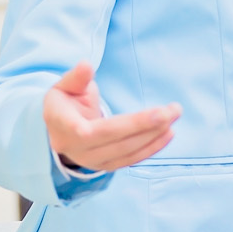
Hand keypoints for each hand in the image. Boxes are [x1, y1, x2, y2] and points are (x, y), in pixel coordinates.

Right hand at [43, 62, 179, 174]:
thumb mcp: (64, 87)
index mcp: (62, 126)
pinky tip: (168, 134)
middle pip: (115, 140)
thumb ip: (76, 78)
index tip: (150, 116)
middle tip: (172, 110)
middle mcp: (76, 148)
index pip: (88, 130)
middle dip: (146, 125)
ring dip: (154, 135)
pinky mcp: (105, 166)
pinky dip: (152, 148)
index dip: (120, 126)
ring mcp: (91, 161)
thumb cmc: (63, 103)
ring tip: (174, 116)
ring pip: (127, 152)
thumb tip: (86, 65)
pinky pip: (131, 159)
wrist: (58, 130)